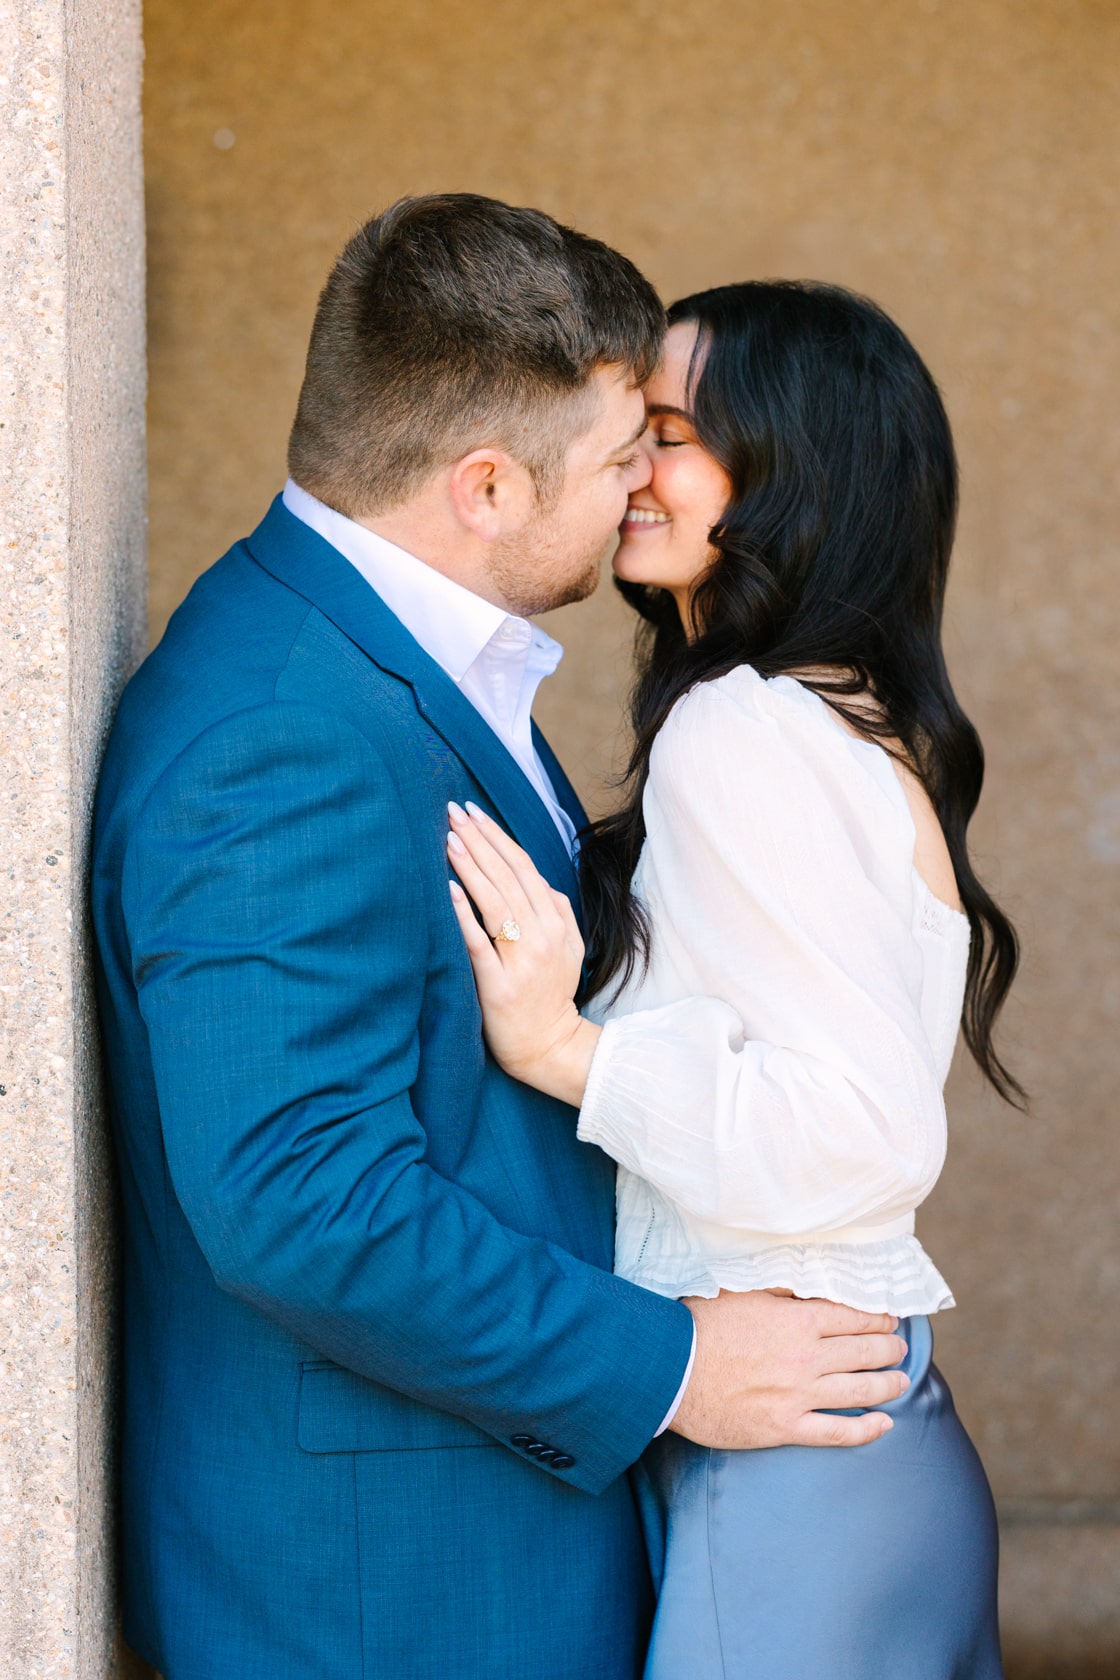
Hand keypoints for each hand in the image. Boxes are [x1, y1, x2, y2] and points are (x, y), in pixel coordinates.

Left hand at [446, 802, 600, 1103]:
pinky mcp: (500, 986)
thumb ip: (556, 912)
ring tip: (450, 839)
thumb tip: (538, 881)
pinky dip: (465, 915)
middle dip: (480, 840)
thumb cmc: (550, 994)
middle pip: (509, 877)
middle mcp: (543, 936)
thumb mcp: (568, 948)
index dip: (498, 837)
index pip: (525, 868)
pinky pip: (480, 944)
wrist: (550, 1046)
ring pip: (496, 902)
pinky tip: (449, 890)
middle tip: (453, 812)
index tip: (473, 813)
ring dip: (472, 867)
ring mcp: (523, 960)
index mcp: (557, 922)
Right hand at [671, 1290, 908, 1448]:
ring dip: (887, 1383)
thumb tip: (810, 1284)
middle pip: (863, 1352)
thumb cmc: (701, 1326)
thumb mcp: (743, 1291)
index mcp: (797, 1320)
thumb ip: (782, 1289)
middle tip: (900, 1346)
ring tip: (901, 1379)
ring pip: (859, 1390)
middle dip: (889, 1348)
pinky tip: (884, 1424)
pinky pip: (837, 1432)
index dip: (878, 1318)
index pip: (853, 1317)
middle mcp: (805, 1357)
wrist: (670, 1372)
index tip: (890, 1319)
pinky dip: (867, 1430)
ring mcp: (798, 1395)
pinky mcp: (785, 1427)